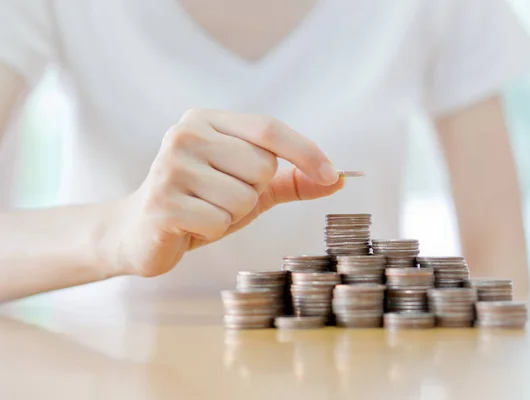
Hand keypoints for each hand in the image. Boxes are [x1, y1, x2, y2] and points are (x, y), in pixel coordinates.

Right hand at [108, 109, 343, 276]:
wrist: (141, 232)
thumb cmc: (201, 203)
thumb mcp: (250, 186)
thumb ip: (291, 180)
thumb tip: (339, 178)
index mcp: (207, 121)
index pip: (269, 129)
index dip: (305, 152)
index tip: (331, 175)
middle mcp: (186, 134)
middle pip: (261, 166)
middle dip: (253, 192)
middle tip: (221, 197)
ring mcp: (170, 167)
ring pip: (244, 197)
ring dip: (232, 215)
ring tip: (204, 211)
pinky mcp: (162, 202)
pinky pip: (220, 222)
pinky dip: (213, 231)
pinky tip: (190, 225)